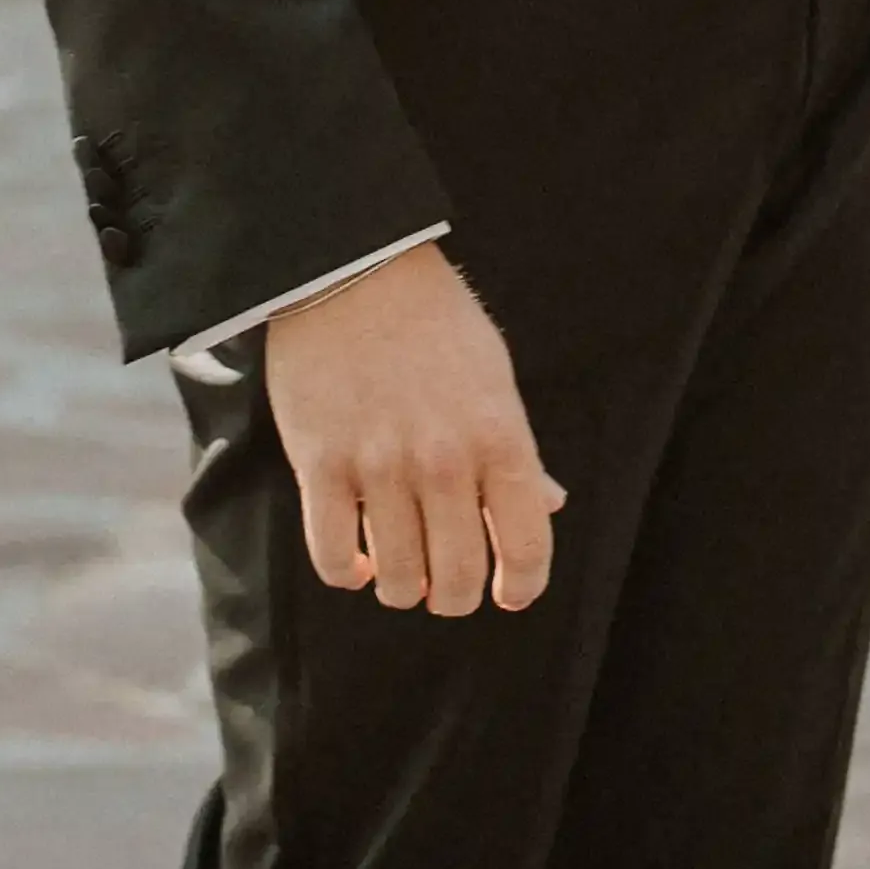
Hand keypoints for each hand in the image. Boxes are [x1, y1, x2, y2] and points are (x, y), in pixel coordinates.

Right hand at [259, 238, 560, 618]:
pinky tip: (356, 562)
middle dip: (453, 597)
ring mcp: (380, 467)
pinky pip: (333, 556)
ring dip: (402, 588)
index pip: (525, 545)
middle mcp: (444, 462)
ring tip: (400, 573)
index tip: (508, 593)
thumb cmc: (436, 323)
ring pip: (398, 578)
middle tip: (445, 587)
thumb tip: (548, 506)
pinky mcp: (321, 467)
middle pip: (456, 576)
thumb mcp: (496, 379)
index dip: (521, 585)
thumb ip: (519, 452)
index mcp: (499, 438)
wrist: (355, 271)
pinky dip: (348, 574)